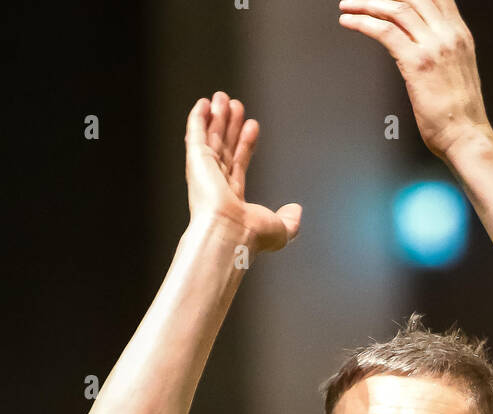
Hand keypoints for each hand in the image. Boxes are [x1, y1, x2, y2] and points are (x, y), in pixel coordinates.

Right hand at [184, 91, 301, 251]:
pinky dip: (197, 119)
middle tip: (235, 106)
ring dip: (216, 118)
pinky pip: (195, 135)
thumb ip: (290, 221)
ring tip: (223, 98)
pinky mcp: (196, 161)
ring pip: (211, 138)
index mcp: (232, 200)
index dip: (246, 144)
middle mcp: (216, 186)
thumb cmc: (252, 236)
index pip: (239, 164)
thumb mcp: (281, 230)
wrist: (230, 234)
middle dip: (229, 126)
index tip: (252, 126)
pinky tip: (203, 104)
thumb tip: (297, 211)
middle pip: (224, 147)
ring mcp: (205, 173)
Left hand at [338, 0, 492, 161]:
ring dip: (366, 4)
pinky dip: (363, 23)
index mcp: (459, 35)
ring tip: (348, 6)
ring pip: (396, 9)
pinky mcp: (417, 63)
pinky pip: (385, 32)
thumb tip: (420, 46)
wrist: (468, 137)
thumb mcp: (457, 71)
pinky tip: (349, 22)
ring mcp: (433, 47)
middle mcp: (448, 34)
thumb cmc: (461, 116)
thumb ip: (442, 52)